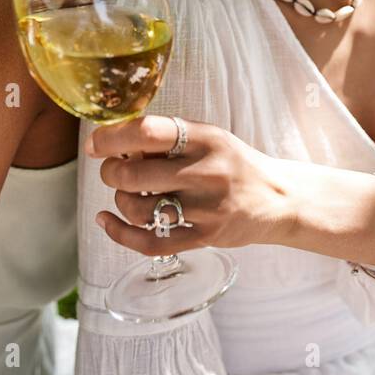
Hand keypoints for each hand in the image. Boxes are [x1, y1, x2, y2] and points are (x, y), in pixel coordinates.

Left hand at [86, 115, 293, 255]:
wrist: (279, 199)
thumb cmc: (233, 164)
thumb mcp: (209, 138)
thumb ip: (167, 140)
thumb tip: (114, 144)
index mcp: (205, 138)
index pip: (147, 132)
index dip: (111, 138)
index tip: (95, 144)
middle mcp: (207, 172)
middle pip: (134, 176)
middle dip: (111, 173)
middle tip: (112, 171)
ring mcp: (207, 208)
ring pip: (139, 210)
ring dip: (120, 201)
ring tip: (127, 195)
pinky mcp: (206, 238)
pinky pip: (151, 242)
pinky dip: (119, 233)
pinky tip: (107, 221)